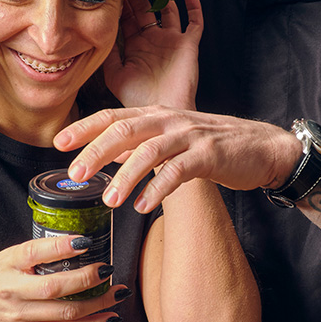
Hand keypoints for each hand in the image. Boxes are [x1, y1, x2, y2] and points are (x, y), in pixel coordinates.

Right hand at [0, 233, 125, 321]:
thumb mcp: (6, 259)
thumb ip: (35, 252)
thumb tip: (75, 243)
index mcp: (7, 267)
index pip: (34, 253)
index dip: (60, 247)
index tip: (85, 241)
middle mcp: (12, 292)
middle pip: (55, 287)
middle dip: (88, 279)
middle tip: (109, 269)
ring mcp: (21, 317)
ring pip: (66, 313)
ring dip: (98, 304)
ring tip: (118, 294)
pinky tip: (108, 317)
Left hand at [53, 106, 301, 211]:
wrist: (262, 147)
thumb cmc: (214, 145)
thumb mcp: (173, 139)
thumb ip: (141, 144)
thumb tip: (107, 152)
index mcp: (157, 115)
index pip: (113, 116)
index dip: (85, 128)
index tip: (58, 142)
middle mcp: (170, 120)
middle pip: (124, 130)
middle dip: (95, 151)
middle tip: (74, 174)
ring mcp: (190, 136)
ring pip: (149, 151)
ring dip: (125, 176)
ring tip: (109, 200)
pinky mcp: (209, 155)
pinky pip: (177, 171)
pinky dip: (158, 188)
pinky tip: (143, 206)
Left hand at [100, 0, 201, 109]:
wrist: (162, 113)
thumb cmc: (137, 99)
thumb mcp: (114, 76)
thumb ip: (107, 54)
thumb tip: (99, 31)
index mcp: (134, 46)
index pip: (126, 17)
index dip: (122, 2)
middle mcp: (152, 40)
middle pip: (145, 9)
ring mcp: (171, 41)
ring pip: (168, 10)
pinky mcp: (189, 45)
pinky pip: (195, 22)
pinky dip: (194, 7)